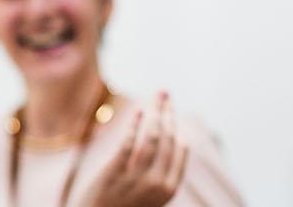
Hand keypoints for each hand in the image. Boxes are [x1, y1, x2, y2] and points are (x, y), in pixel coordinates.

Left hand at [87, 91, 187, 206]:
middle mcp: (155, 183)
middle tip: (165, 95)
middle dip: (168, 113)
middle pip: (167, 140)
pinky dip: (135, 125)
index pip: (179, 152)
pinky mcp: (113, 173)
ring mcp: (135, 178)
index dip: (178, 129)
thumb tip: (170, 145)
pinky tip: (139, 112)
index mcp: (167, 189)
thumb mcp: (148, 198)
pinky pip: (128, 144)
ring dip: (156, 112)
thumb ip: (158, 175)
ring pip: (151, 138)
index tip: (173, 113)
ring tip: (156, 96)